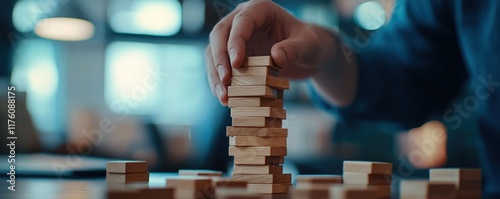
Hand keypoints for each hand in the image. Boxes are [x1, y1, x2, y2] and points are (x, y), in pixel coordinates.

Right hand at [205, 0, 323, 104]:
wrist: (305, 53)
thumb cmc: (307, 43)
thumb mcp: (308, 44)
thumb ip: (294, 48)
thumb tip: (276, 57)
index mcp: (260, 9)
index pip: (242, 21)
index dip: (236, 41)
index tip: (237, 63)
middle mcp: (242, 20)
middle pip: (219, 34)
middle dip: (219, 59)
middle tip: (226, 81)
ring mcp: (233, 37)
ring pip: (213, 51)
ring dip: (215, 74)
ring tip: (223, 96)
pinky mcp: (231, 54)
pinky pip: (218, 66)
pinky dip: (219, 82)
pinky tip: (225, 97)